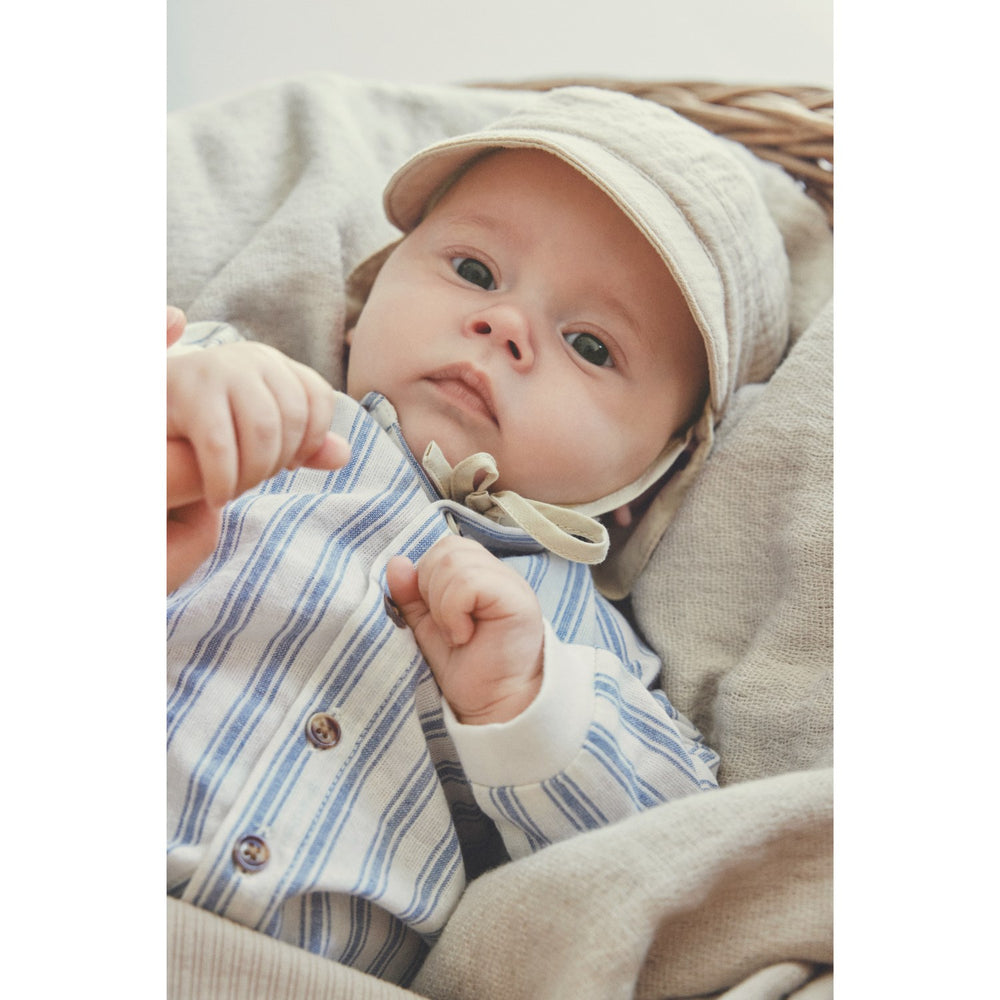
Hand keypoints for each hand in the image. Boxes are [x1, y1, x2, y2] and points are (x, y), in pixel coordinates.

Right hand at [165, 307, 350, 591]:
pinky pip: (221, 447)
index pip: (317, 398)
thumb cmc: (202, 428)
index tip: (286, 465)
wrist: (140, 416)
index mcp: (272, 362)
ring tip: (234, 490)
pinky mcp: (185, 389)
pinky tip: (216, 497)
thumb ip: (302, 444)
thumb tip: (343, 455)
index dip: (309, 441)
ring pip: (264, 433)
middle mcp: (249, 356)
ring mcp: (217, 367)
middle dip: (276, 463)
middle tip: (252, 483)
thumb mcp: (256, 432)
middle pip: (291, 419)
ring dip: (253, 474)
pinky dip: (224, 480)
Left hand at [386, 536, 543, 724]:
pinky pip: (468, 582)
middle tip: (446, 627)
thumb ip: (411, 595)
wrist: (494, 706)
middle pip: (447, 549)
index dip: (426, 578)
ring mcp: (511, 583)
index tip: (434, 617)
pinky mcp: (517, 598)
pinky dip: (454, 611)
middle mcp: (498, 572)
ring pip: (455, 562)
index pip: (443, 548)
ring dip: (443, 604)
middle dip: (431, 589)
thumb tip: (396, 563)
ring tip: (456, 634)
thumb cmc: (467, 669)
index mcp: (480, 574)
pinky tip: (465, 635)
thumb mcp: (427, 627)